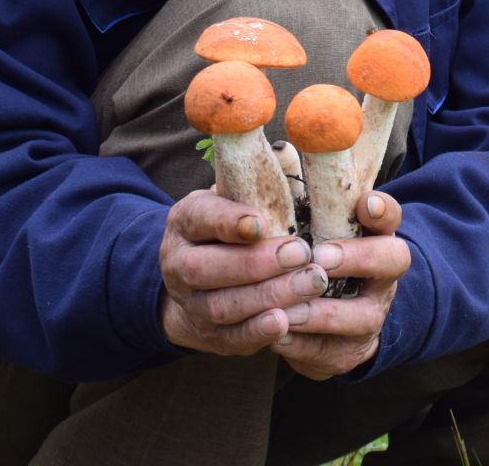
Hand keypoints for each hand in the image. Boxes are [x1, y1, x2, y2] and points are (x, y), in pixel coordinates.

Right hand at [158, 190, 330, 355]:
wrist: (198, 283)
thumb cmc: (232, 228)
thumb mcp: (235, 197)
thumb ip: (260, 179)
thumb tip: (289, 150)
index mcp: (185, 221)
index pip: (201, 218)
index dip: (228, 222)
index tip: (260, 222)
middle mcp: (178, 263)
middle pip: (206, 269)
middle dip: (256, 263)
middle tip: (301, 253)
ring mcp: (191, 303)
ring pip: (222, 306)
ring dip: (268, 296)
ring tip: (309, 283)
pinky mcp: (209, 336)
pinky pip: (231, 338)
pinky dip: (258, 332)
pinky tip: (286, 321)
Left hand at [272, 190, 410, 379]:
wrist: (326, 324)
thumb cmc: (311, 258)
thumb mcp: (310, 226)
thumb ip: (301, 193)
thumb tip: (280, 149)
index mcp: (373, 236)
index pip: (389, 215)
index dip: (382, 209)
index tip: (364, 203)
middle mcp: (381, 275)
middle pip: (392, 260)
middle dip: (358, 258)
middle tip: (321, 258)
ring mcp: (370, 315)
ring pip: (362, 316)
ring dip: (325, 313)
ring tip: (291, 309)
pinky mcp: (348, 351)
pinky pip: (330, 352)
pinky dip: (302, 345)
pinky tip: (277, 335)